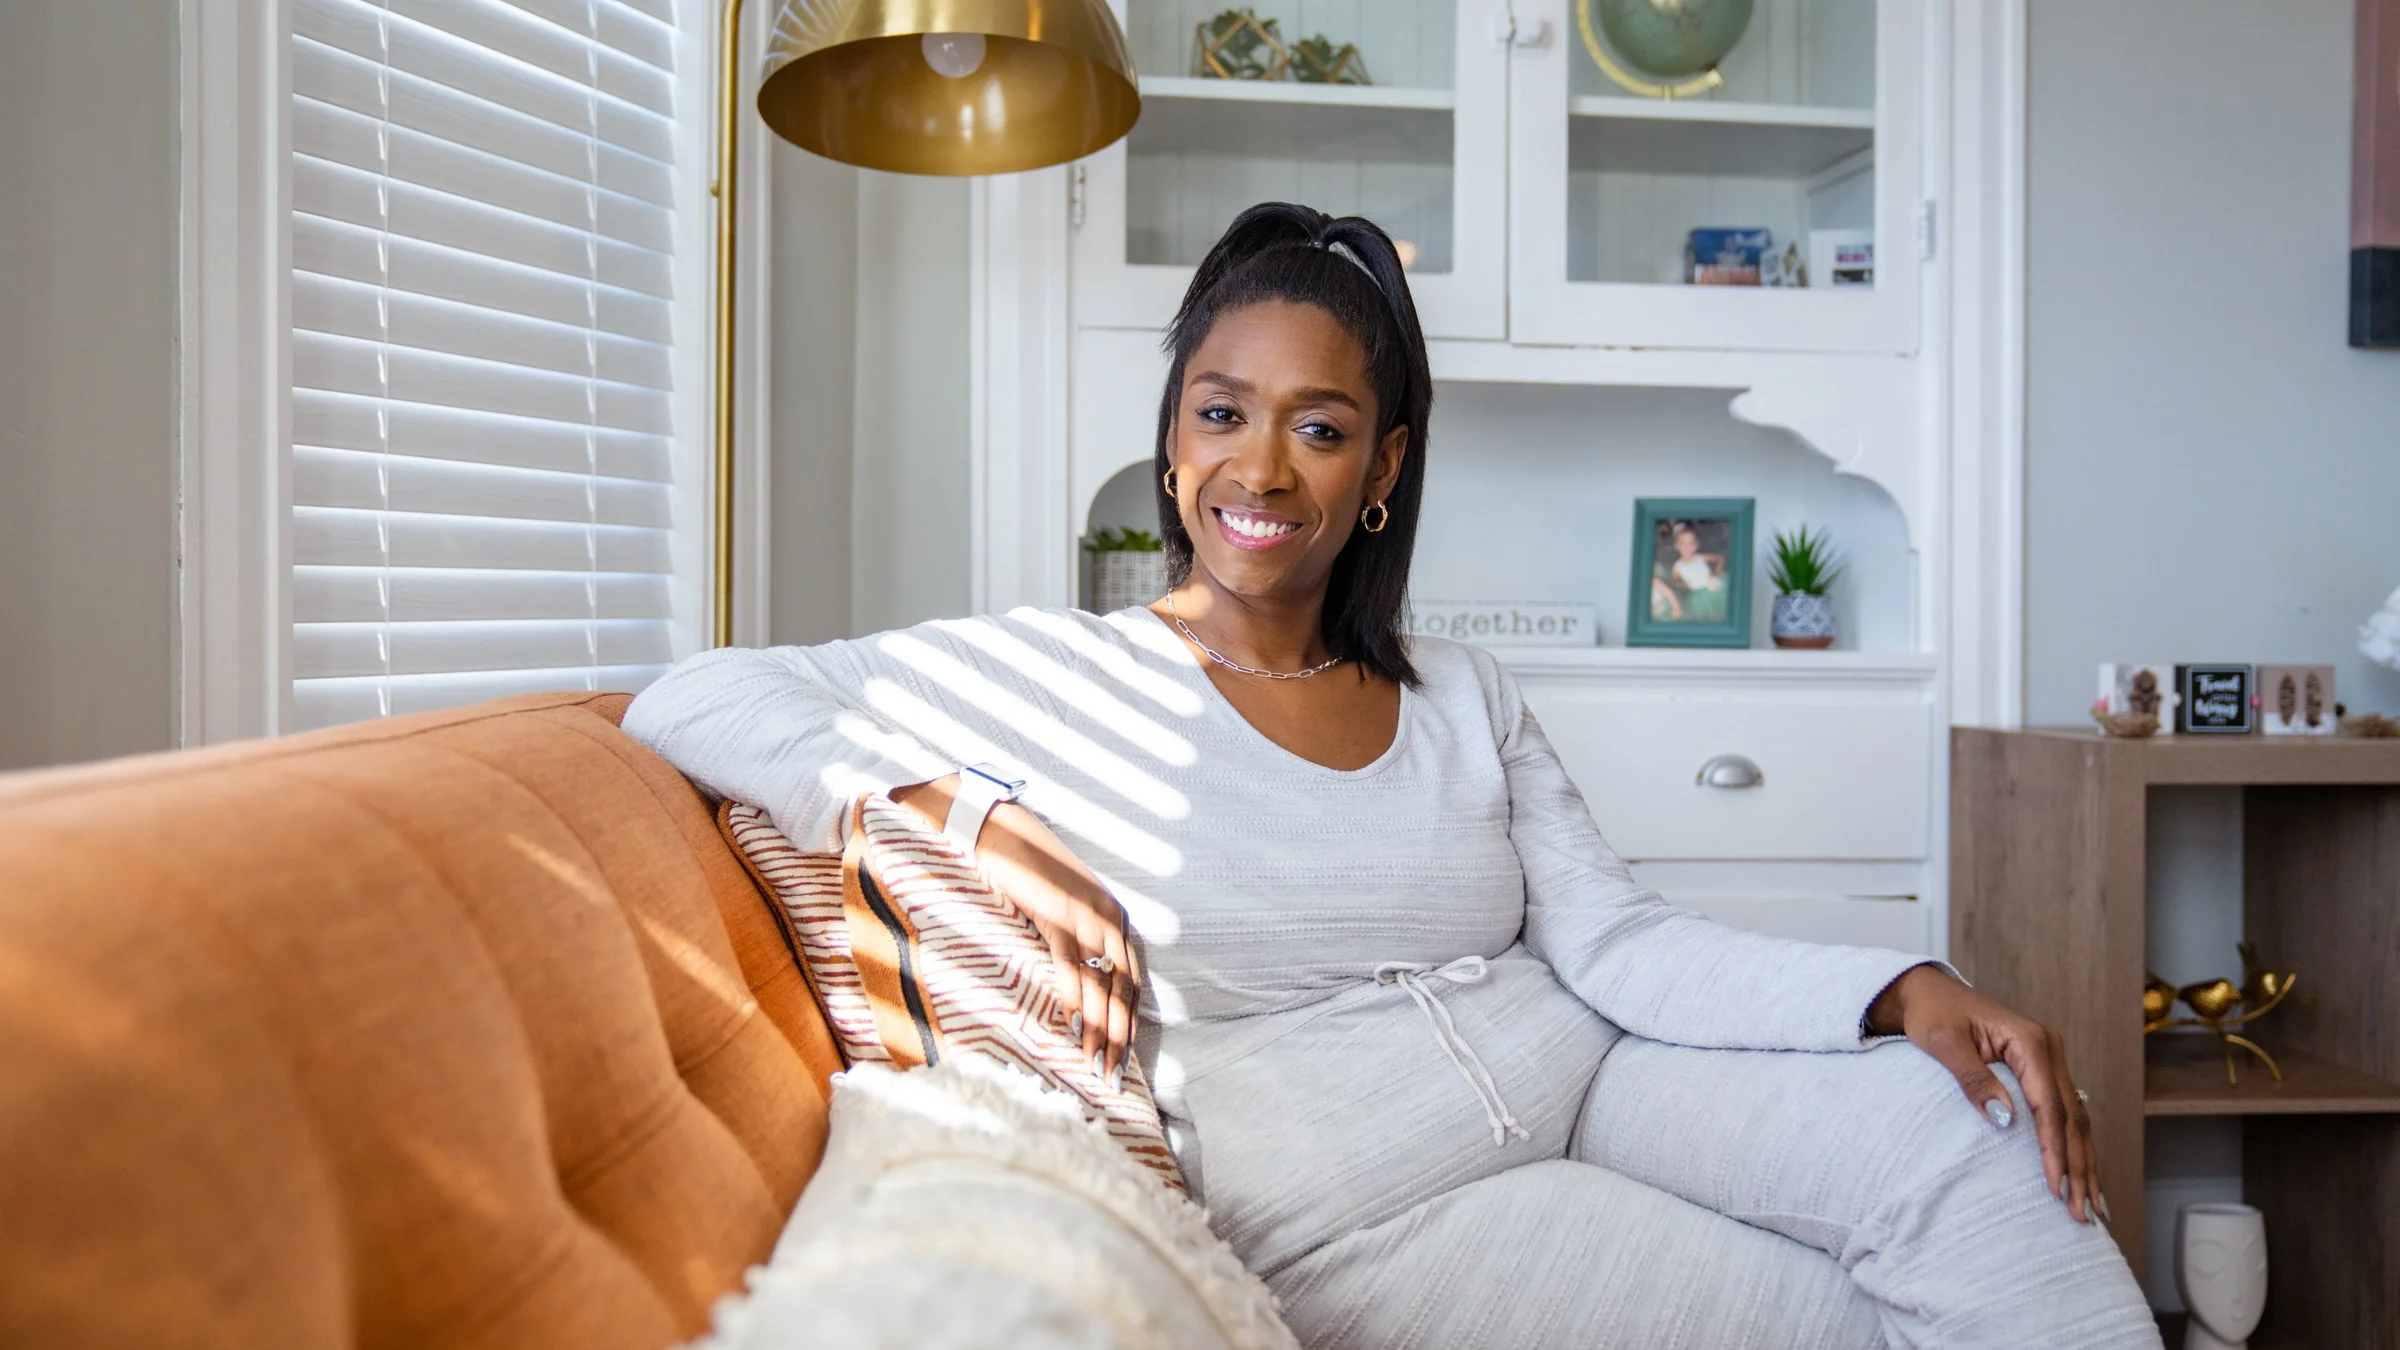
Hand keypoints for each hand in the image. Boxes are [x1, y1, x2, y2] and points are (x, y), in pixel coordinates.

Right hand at [888, 779, 1140, 1084]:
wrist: (1003, 834)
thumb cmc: (1029, 880)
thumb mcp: (1060, 916)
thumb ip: (1075, 948)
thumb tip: (1077, 995)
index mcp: (1116, 922)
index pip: (1131, 983)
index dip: (1129, 1023)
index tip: (1122, 1058)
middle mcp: (1111, 919)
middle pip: (1122, 988)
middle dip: (1118, 1035)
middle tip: (1112, 1074)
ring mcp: (1087, 915)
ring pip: (1100, 981)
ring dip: (1100, 1025)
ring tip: (1094, 1060)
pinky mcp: (1058, 913)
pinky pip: (1070, 962)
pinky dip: (1074, 994)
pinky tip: (1073, 1023)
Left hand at [1867, 965, 2104, 1225]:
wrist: (1929, 993)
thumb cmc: (1932, 1015)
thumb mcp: (1943, 1043)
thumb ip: (1974, 1080)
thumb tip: (2006, 1121)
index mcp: (2030, 1040)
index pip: (2049, 1106)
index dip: (2053, 1150)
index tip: (2055, 1187)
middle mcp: (2050, 1049)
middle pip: (2073, 1118)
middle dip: (2079, 1168)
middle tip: (2082, 1214)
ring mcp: (2051, 1060)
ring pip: (2077, 1120)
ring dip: (2084, 1164)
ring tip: (2091, 1208)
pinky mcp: (2045, 1071)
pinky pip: (2066, 1114)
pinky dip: (2074, 1147)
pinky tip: (2082, 1177)